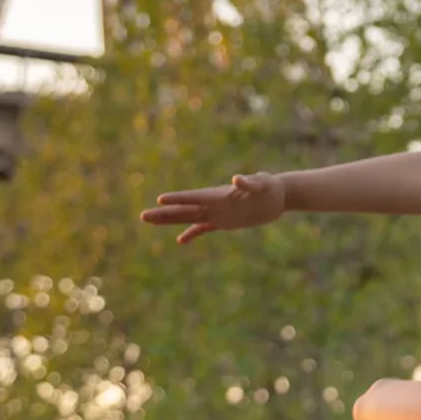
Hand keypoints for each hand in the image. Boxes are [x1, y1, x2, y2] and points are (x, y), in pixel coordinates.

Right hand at [139, 172, 286, 243]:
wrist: (277, 196)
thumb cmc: (270, 186)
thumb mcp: (261, 184)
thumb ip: (249, 183)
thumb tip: (236, 179)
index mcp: (219, 195)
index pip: (194, 197)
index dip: (178, 199)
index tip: (160, 200)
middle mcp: (214, 203)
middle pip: (184, 209)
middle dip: (164, 213)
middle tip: (143, 216)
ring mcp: (217, 212)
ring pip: (189, 218)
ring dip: (170, 221)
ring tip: (149, 221)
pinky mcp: (224, 221)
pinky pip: (204, 228)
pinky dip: (192, 233)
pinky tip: (180, 240)